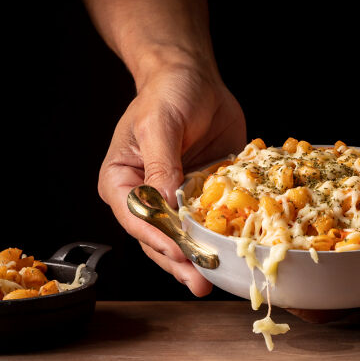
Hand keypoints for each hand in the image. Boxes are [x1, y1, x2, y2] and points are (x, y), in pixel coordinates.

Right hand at [98, 61, 245, 295]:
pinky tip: (237, 250)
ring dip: (201, 257)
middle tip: (200, 282)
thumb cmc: (168, 93)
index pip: (136, 218)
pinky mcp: (204, 195)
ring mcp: (177, 200)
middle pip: (159, 239)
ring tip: (218, 277)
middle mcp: (147, 196)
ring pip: (186, 237)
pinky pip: (213, 220)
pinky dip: (224, 236)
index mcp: (122, 181)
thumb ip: (161, 164)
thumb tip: (165, 204)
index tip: (181, 252)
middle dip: (180, 261)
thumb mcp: (160, 124)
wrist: (195, 78)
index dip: (159, 239)